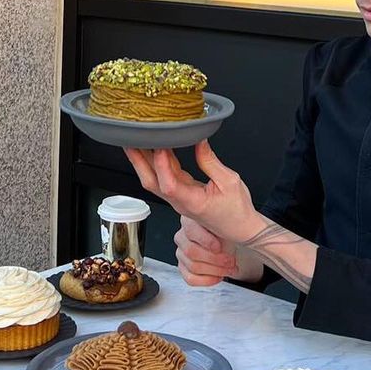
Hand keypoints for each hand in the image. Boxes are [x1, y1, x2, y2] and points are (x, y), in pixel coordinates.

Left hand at [123, 141, 263, 246]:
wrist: (241, 229)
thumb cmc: (237, 210)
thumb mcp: (230, 182)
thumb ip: (210, 161)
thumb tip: (199, 140)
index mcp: (192, 202)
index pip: (170, 185)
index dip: (162, 165)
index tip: (160, 146)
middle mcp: (180, 203)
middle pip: (152, 183)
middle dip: (138, 161)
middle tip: (130, 140)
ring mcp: (179, 200)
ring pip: (155, 181)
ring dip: (143, 162)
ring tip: (136, 142)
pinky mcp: (181, 195)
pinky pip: (164, 178)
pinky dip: (158, 163)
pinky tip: (155, 150)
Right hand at [174, 215, 237, 285]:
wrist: (228, 242)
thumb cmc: (226, 232)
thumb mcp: (226, 224)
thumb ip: (225, 223)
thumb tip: (232, 226)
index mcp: (190, 220)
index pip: (191, 230)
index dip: (206, 241)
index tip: (219, 247)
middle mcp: (182, 236)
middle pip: (192, 251)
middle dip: (215, 259)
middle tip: (230, 261)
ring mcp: (181, 253)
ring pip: (193, 266)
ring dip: (215, 270)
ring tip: (229, 268)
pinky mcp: (184, 268)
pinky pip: (191, 279)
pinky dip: (208, 280)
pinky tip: (218, 276)